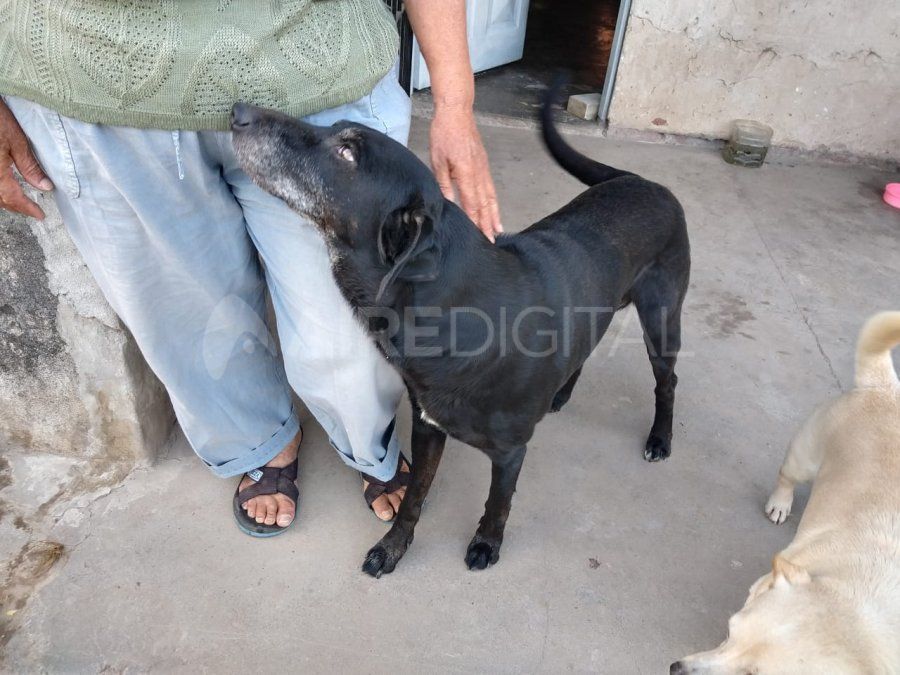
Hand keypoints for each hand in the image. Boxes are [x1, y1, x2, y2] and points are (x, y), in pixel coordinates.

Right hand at [0, 99, 52, 218]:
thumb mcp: (17, 141)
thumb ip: (29, 167)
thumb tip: (44, 187)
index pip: (13, 198)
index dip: (27, 209)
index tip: (40, 215)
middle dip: (14, 206)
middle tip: (32, 209)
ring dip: (4, 198)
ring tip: (19, 200)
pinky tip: (4, 184)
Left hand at [429, 106, 501, 241]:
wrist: (457, 112)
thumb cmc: (444, 134)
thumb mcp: (437, 160)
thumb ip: (443, 184)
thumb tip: (448, 204)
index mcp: (466, 173)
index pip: (472, 204)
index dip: (476, 222)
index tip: (479, 237)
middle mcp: (478, 173)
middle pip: (485, 204)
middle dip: (488, 224)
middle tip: (492, 241)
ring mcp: (483, 169)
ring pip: (491, 197)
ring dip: (494, 215)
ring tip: (498, 231)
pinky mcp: (484, 165)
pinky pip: (490, 188)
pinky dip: (494, 201)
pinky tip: (494, 209)